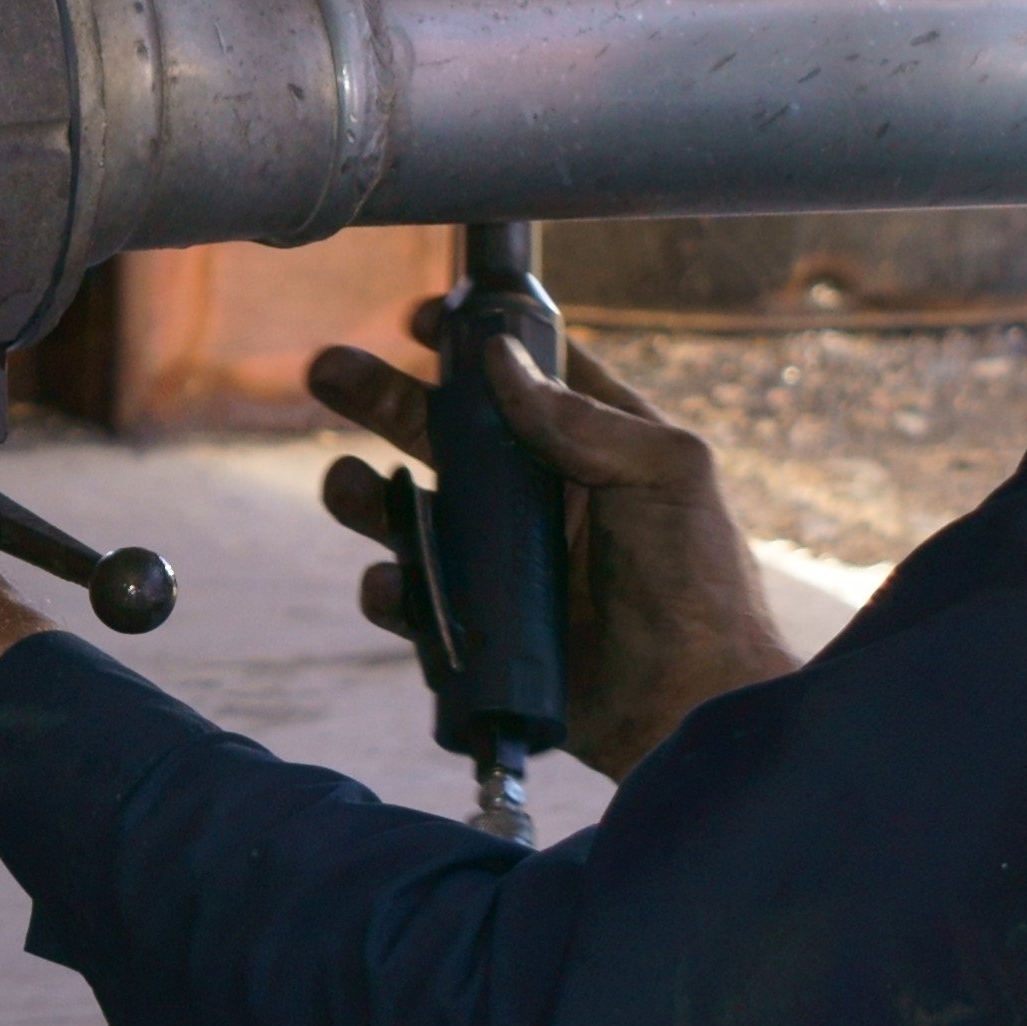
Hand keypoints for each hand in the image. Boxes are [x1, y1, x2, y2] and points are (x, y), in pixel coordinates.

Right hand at [312, 305, 793, 782]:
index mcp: (594, 447)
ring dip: (366, 494)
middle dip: (383, 398)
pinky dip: (391, 590)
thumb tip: (500, 360)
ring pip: (411, 514)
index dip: (472, 343)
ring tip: (348, 485)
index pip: (524, 377)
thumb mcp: (666, 474)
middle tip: (328, 370)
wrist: (690, 707)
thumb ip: (583, 417)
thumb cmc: (697, 584)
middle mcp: (541, 498)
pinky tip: (394, 583)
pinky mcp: (479, 630)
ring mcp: (504, 565)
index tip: (421, 318)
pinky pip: (414, 602)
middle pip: (444, 434)